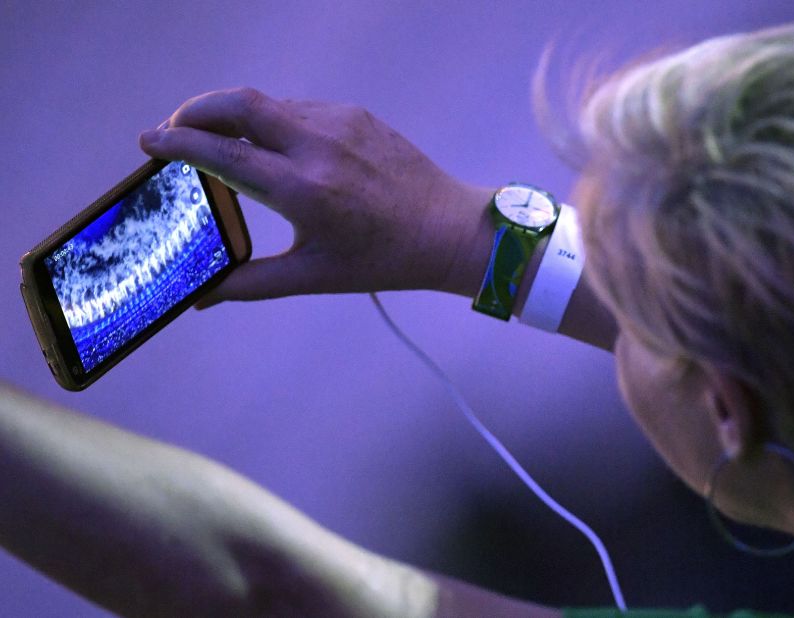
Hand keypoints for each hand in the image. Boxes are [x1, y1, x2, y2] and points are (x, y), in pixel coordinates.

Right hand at [139, 87, 491, 305]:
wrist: (447, 229)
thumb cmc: (383, 260)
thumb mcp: (313, 277)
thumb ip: (249, 283)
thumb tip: (200, 296)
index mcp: (304, 190)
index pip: (224, 153)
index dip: (179, 144)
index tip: (149, 143)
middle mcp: (319, 147)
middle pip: (238, 104)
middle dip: (195, 111)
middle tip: (174, 132)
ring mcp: (340, 124)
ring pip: (267, 103)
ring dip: (232, 114)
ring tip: (214, 140)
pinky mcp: (356, 114)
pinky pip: (298, 107)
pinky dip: (271, 119)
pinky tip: (267, 144)